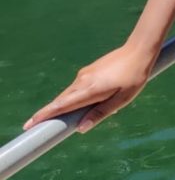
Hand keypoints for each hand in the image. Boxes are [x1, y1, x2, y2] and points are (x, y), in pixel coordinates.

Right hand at [23, 43, 156, 133]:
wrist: (139, 51)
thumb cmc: (134, 77)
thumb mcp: (122, 99)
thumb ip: (101, 113)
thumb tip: (81, 128)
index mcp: (90, 90)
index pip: (62, 105)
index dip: (44, 115)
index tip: (29, 124)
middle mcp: (83, 80)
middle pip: (61, 100)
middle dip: (47, 113)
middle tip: (32, 127)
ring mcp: (85, 74)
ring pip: (68, 94)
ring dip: (62, 106)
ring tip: (53, 120)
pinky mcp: (89, 70)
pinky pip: (76, 88)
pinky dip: (72, 98)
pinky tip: (81, 104)